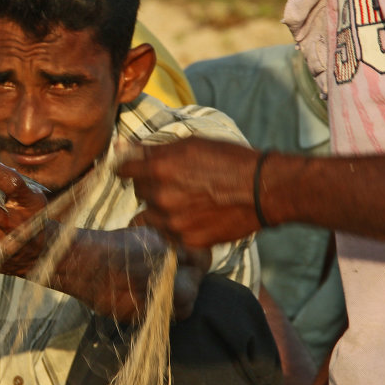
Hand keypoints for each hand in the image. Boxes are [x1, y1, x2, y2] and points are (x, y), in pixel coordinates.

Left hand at [117, 137, 261, 249]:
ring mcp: (172, 222)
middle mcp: (160, 197)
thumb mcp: (192, 144)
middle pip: (138, 193)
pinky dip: (173, 228)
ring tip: (180, 203)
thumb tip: (121, 148)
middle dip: (150, 187)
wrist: (263, 190)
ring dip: (157, 211)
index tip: (136, 169)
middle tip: (173, 183)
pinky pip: (166, 235)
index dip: (130, 168)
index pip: (123, 170)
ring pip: (147, 218)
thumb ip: (154, 149)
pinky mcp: (186, 240)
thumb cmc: (230, 160)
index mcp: (159, 168)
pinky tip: (191, 218)